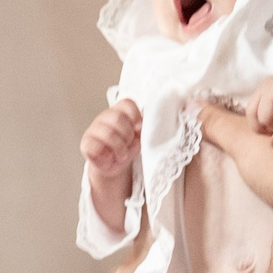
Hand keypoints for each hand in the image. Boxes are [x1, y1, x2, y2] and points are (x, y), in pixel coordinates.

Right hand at [80, 99, 141, 230]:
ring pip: (108, 133)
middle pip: (118, 119)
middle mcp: (105, 117)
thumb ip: (154, 124)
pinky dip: (106, 155)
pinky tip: (109, 158)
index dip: (136, 118)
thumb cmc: (131, 149)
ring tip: (121, 154)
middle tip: (130, 145)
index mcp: (121, 111)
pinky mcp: (86, 144)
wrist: (115, 168)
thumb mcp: (145, 136)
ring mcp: (94, 129)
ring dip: (118, 148)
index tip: (139, 130)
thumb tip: (186, 112)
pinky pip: (94, 146)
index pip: (128, 104)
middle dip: (127, 136)